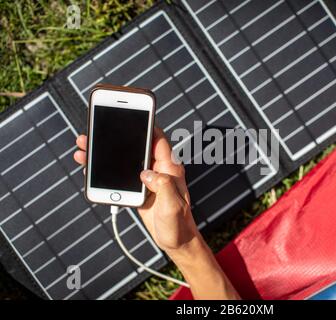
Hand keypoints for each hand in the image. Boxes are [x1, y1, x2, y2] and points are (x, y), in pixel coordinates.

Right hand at [73, 127, 198, 251]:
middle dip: (118, 137)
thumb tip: (146, 173)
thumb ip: (163, 186)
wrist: (177, 241)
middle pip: (137, 146)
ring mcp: (148, 179)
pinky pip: (121, 175)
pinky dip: (106, 169)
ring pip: (126, 159)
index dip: (147, 125)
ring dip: (106, 153)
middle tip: (95, 130)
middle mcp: (159, 170)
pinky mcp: (139, 189)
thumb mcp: (173, 206)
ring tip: (85, 147)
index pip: (158, 140)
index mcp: (170, 169)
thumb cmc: (179, 224)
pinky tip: (90, 167)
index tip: (132, 114)